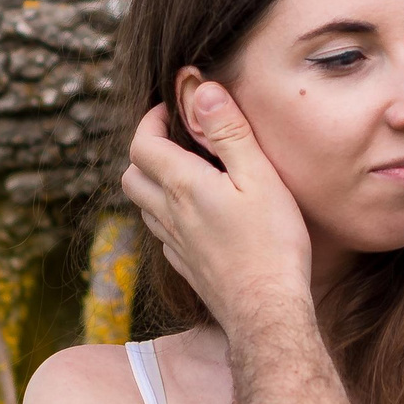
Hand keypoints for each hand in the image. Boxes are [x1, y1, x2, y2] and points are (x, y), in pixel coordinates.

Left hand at [118, 87, 313, 329]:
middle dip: (146, 151)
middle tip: (175, 140)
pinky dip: (168, 216)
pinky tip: (195, 217)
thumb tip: (200, 90)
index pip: (141, 144)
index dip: (150, 120)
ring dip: (153, 184)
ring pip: (143, 207)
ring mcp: (175, 245)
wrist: (267, 312)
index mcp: (183, 186)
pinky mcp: (187, 267)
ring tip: (185, 174)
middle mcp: (170, 215)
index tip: (172, 108)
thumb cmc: (272, 244)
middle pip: (131, 176)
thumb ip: (228, 132)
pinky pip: (162, 234)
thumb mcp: (259, 176)